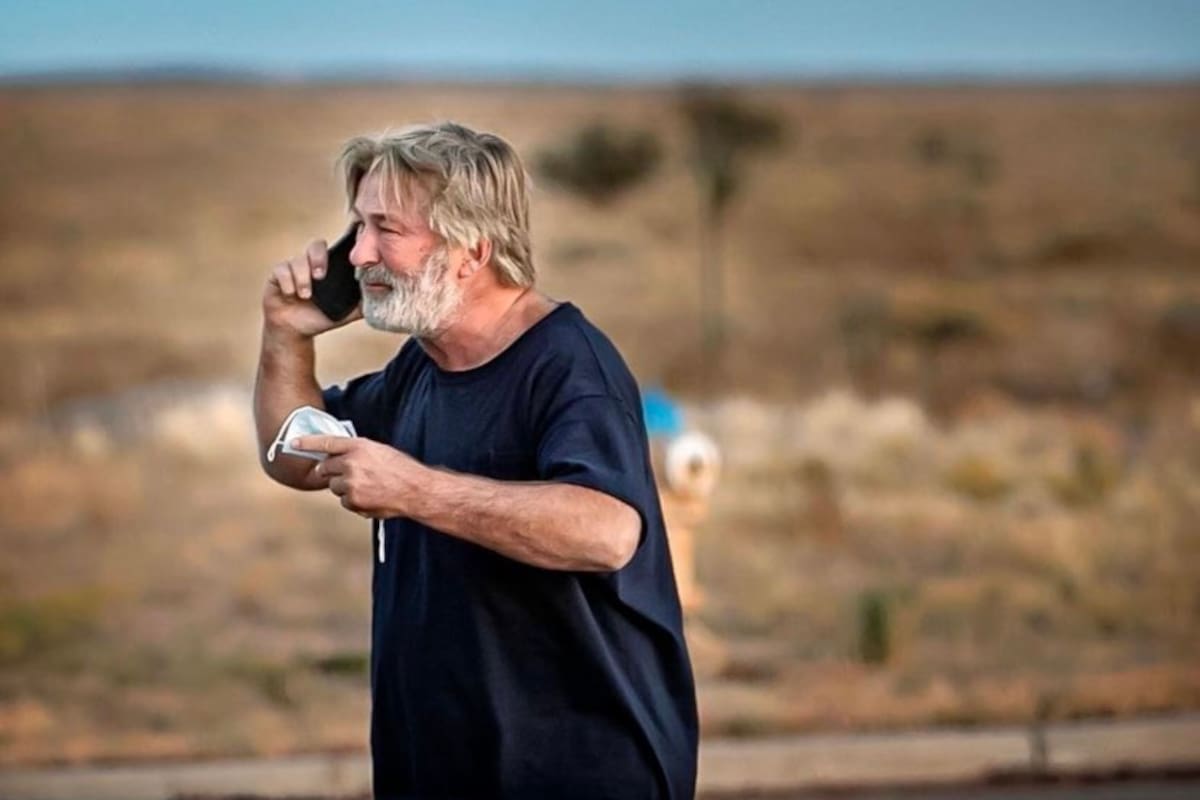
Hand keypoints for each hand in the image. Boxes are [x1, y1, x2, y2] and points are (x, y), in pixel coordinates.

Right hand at [262, 238, 362, 337]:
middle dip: (318, 259)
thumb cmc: (322, 316)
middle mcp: (311, 264)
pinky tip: (291, 294)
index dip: (342, 243)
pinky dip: (288, 283)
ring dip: (303, 278)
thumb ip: (363, 303)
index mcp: (330, 268)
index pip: (336, 248)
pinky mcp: (277, 276)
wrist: (296, 331)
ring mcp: (294, 268)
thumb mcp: (346, 311)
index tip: (347, 247)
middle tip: (321, 276)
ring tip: (306, 296)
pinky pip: (281, 271)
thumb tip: (384, 296)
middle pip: (316, 246)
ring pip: (297, 260)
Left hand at [292, 435, 424, 517]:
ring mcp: (350, 483)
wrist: (416, 490)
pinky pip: (344, 501)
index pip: (326, 442)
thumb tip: (339, 459)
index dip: (307, 442)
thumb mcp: (379, 452)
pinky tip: (371, 497)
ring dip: (344, 487)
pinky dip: (354, 501)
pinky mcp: (352, 501)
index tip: (292, 443)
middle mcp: (351, 463)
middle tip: (346, 474)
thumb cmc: (401, 470)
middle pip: (325, 468)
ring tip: (368, 487)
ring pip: (334, 486)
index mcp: (359, 446)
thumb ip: (357, 453)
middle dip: (330, 471)